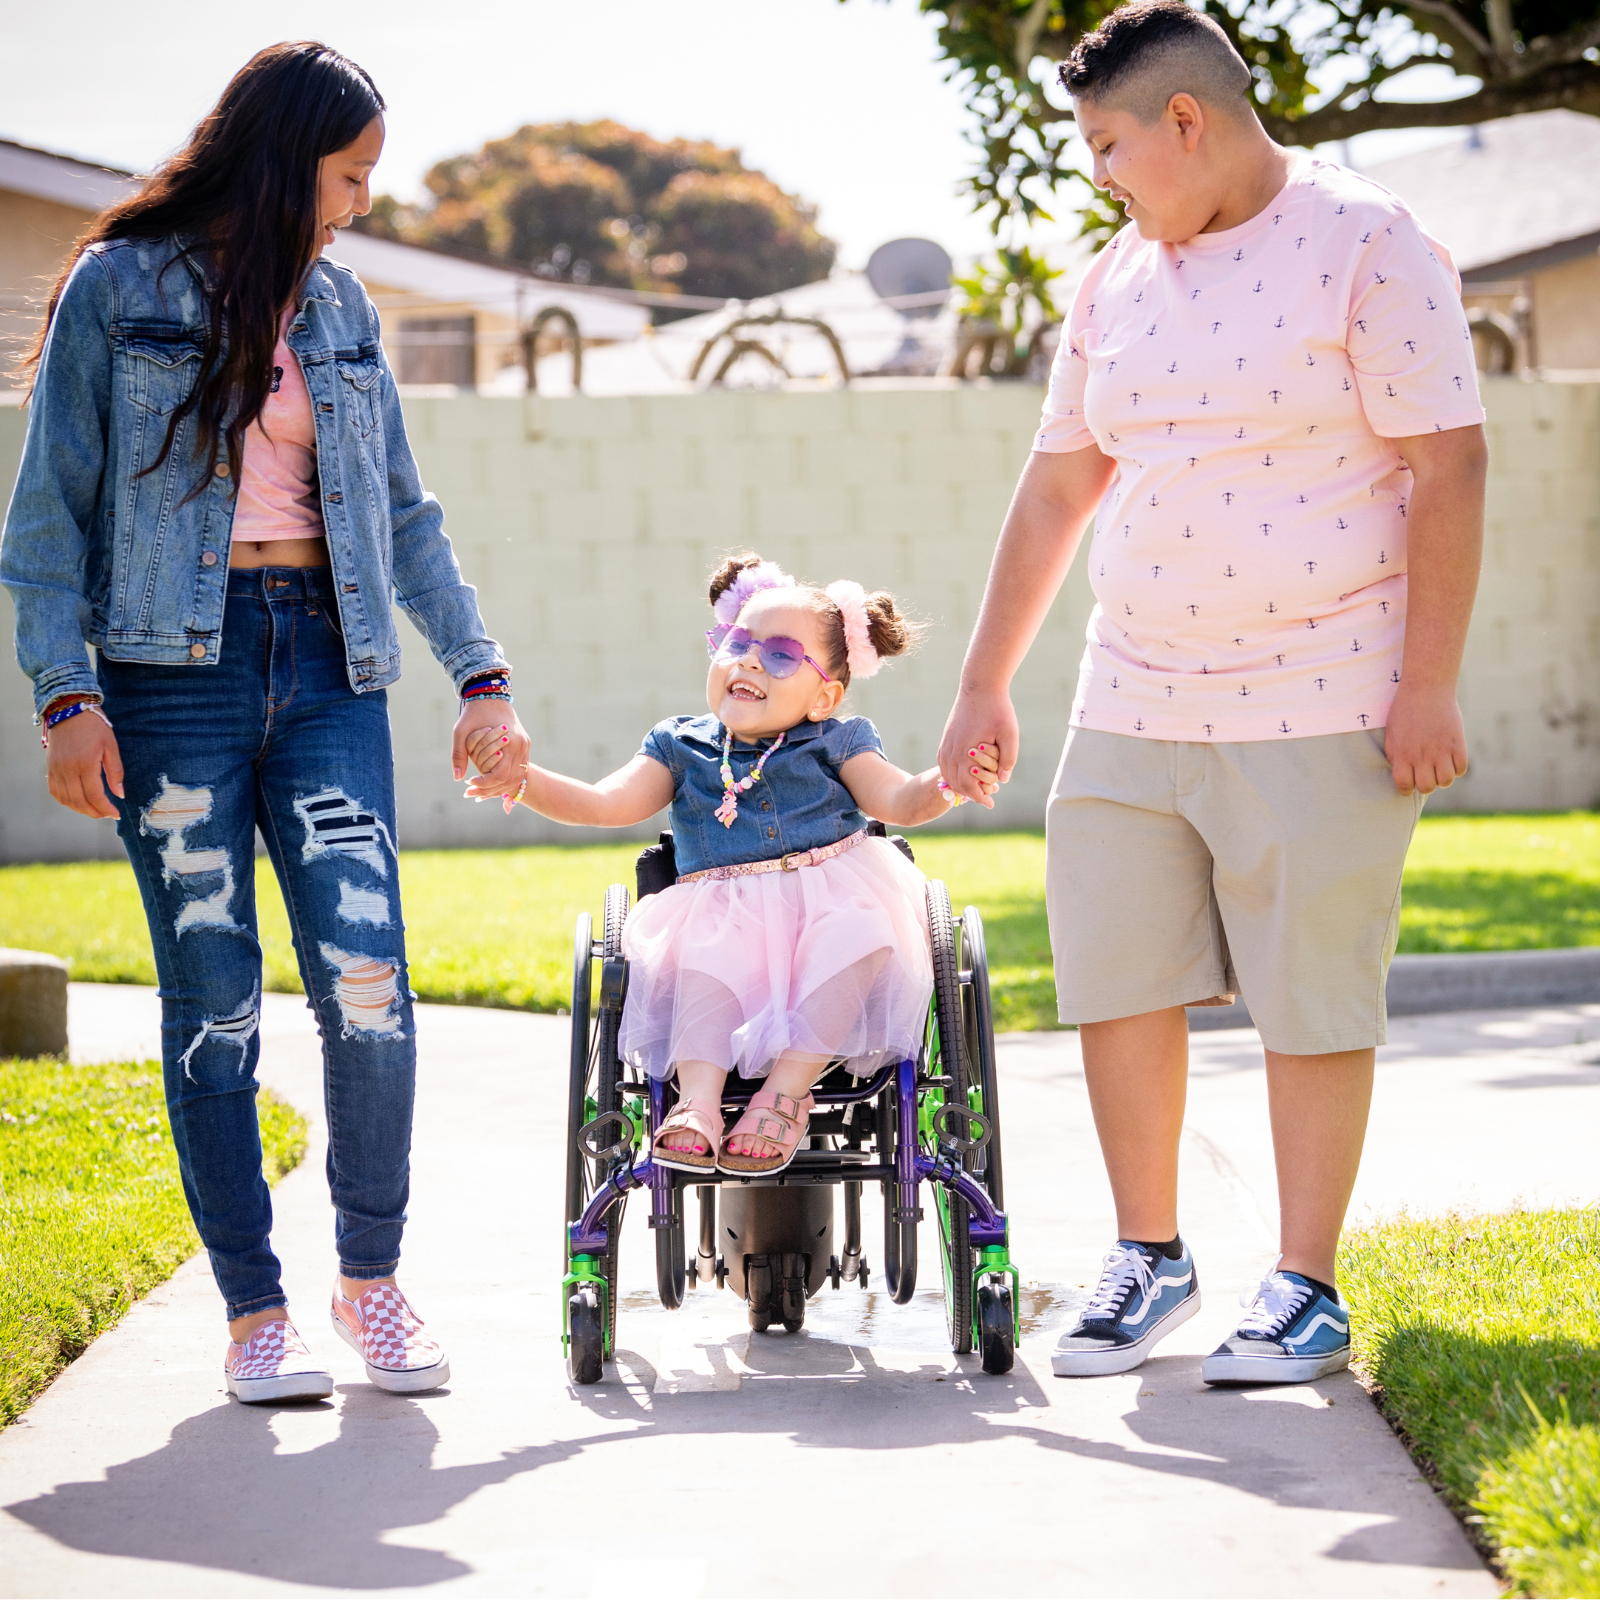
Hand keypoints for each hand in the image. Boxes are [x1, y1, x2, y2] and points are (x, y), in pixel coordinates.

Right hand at [46, 710, 123, 819]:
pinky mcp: (50, 767)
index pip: (95, 795)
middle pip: (79, 801)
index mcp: (85, 764)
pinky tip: (77, 802)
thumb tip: (120, 794)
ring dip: (80, 809)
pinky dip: (65, 801)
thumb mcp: (110, 746)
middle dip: (94, 812)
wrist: (69, 710)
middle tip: (107, 815)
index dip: (106, 808)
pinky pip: (54, 791)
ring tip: (95, 810)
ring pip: (66, 799)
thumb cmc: (94, 727)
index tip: (116, 814)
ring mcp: (56, 769)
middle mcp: (67, 769)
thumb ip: (115, 771)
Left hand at [452, 701, 530, 811]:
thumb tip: (457, 778)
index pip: (500, 775)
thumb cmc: (473, 713)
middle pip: (510, 780)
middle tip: (472, 793)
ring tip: (480, 790)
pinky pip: (518, 768)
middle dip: (491, 789)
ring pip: (517, 777)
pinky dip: (506, 777)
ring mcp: (526, 746)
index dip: (484, 784)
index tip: (470, 783)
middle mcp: (522, 747)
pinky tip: (491, 781)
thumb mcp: (460, 732)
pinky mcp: (525, 745)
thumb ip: (458, 755)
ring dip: (500, 786)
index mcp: (510, 743)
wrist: (490, 695)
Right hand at [937, 688, 1017, 808]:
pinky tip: (963, 774)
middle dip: (969, 794)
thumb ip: (1008, 759)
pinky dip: (951, 773)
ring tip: (975, 789)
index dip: (979, 798)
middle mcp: (952, 751)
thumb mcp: (1009, 734)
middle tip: (985, 797)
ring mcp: (946, 744)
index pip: (967, 786)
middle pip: (955, 784)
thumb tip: (1003, 780)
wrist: (980, 686)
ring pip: (947, 774)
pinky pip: (944, 763)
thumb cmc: (998, 709)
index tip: (990, 804)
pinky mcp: (946, 738)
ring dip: (959, 785)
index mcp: (965, 753)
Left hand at [1383, 682, 1467, 795]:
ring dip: (1443, 778)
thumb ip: (1395, 755)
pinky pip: (1461, 768)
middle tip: (1426, 775)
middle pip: (1427, 787)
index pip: (1404, 786)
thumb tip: (1401, 773)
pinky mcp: (1457, 743)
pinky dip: (1457, 768)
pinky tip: (1451, 760)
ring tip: (1440, 768)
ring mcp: (1441, 750)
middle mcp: (1421, 756)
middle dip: (1426, 785)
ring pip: (1446, 781)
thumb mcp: (1391, 733)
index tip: (1409, 784)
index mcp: (1402, 755)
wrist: (1426, 689)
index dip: (1406, 788)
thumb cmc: (1405, 710)